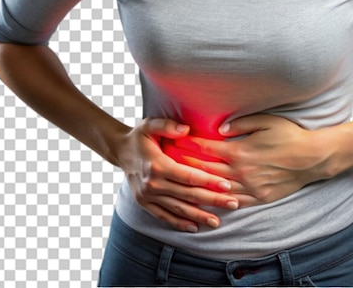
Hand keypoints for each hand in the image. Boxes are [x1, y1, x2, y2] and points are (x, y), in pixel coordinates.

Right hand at [121, 118, 238, 231]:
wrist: (119, 151)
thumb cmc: (140, 136)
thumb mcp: (150, 124)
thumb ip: (168, 126)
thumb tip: (186, 130)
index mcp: (157, 165)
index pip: (189, 176)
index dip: (209, 181)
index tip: (227, 184)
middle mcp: (152, 184)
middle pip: (188, 195)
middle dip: (212, 200)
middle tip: (233, 203)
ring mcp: (147, 196)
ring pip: (178, 209)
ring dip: (199, 216)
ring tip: (217, 221)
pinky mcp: (144, 203)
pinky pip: (164, 216)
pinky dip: (179, 223)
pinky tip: (194, 227)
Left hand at [170, 115, 329, 206]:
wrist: (312, 158)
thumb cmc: (289, 135)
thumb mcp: (265, 121)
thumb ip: (239, 124)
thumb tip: (218, 130)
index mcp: (239, 151)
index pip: (207, 149)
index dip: (189, 145)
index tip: (175, 142)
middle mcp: (241, 171)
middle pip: (206, 170)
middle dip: (187, 166)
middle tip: (170, 164)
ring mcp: (249, 187)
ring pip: (217, 189)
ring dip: (199, 186)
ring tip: (182, 185)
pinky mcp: (259, 198)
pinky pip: (234, 202)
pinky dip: (219, 201)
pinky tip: (208, 200)